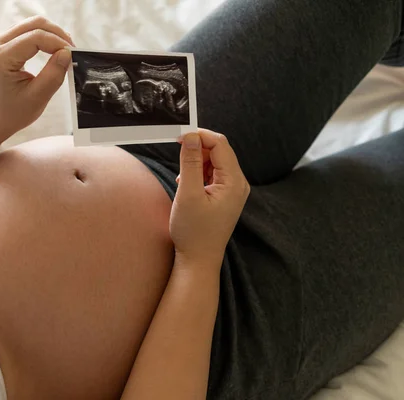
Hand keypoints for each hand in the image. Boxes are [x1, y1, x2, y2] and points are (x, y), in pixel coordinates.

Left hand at [0, 16, 74, 144]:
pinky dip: (44, 37)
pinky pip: (27, 32)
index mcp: (0, 58)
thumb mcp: (37, 98)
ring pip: (31, 25)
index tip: (74, 55)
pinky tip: (55, 49)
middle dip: (57, 34)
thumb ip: (53, 74)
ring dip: (52, 35)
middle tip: (73, 51)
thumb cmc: (14, 112)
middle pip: (33, 24)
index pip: (35, 38)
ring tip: (66, 51)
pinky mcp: (3, 44)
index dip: (58, 43)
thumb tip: (67, 53)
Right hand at [170, 129, 249, 266]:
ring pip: (215, 162)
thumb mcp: (188, 194)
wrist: (199, 260)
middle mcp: (238, 184)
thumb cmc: (194, 232)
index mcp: (234, 182)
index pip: (220, 144)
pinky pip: (213, 174)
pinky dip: (198, 174)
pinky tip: (188, 186)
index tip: (179, 138)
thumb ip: (189, 162)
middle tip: (178, 162)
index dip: (200, 136)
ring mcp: (233, 191)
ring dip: (196, 164)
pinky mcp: (225, 196)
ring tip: (183, 181)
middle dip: (197, 151)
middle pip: (219, 151)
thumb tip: (191, 136)